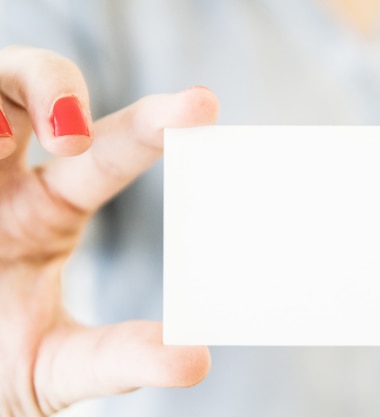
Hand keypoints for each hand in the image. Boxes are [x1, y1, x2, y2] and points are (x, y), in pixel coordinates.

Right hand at [0, 46, 217, 415]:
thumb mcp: (54, 365)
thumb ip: (116, 357)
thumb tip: (197, 359)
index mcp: (48, 210)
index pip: (109, 152)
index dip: (153, 124)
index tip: (203, 105)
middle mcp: (2, 176)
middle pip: (33, 84)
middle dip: (55, 86)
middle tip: (73, 138)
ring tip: (2, 142)